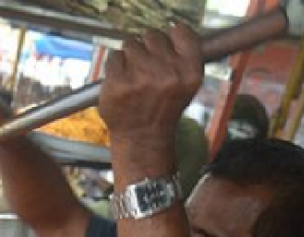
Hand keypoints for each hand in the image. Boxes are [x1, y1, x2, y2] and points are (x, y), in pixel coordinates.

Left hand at [100, 24, 201, 155]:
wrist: (143, 139)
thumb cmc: (163, 109)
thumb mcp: (186, 85)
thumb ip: (183, 57)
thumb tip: (170, 30)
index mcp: (189, 72)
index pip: (180, 32)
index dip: (170, 38)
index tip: (165, 48)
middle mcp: (168, 73)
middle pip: (152, 36)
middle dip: (147, 48)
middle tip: (147, 69)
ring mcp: (141, 78)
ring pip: (131, 44)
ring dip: (130, 58)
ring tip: (134, 78)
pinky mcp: (118, 83)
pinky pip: (113, 57)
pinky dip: (115, 67)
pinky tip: (122, 83)